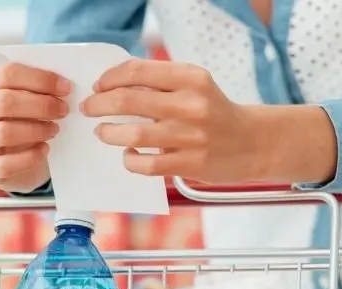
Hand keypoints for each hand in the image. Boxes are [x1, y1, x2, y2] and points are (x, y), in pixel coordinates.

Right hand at [0, 63, 71, 192]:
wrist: (14, 163)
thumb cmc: (21, 124)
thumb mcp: (24, 101)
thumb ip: (36, 89)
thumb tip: (61, 85)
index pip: (6, 74)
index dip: (39, 79)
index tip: (65, 88)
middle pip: (5, 102)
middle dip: (41, 105)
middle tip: (63, 110)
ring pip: (5, 132)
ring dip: (36, 130)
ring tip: (54, 129)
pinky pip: (6, 164)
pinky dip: (30, 156)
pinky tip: (44, 149)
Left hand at [81, 59, 335, 184]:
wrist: (253, 143)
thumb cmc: (214, 114)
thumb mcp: (195, 86)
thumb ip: (160, 83)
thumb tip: (113, 86)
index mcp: (191, 78)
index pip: (136, 71)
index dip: (109, 79)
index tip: (98, 86)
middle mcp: (191, 104)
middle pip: (128, 100)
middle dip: (99, 104)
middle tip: (88, 109)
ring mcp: (190, 136)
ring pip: (132, 134)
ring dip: (108, 132)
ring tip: (102, 132)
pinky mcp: (190, 164)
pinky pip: (145, 164)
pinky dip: (129, 159)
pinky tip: (129, 155)